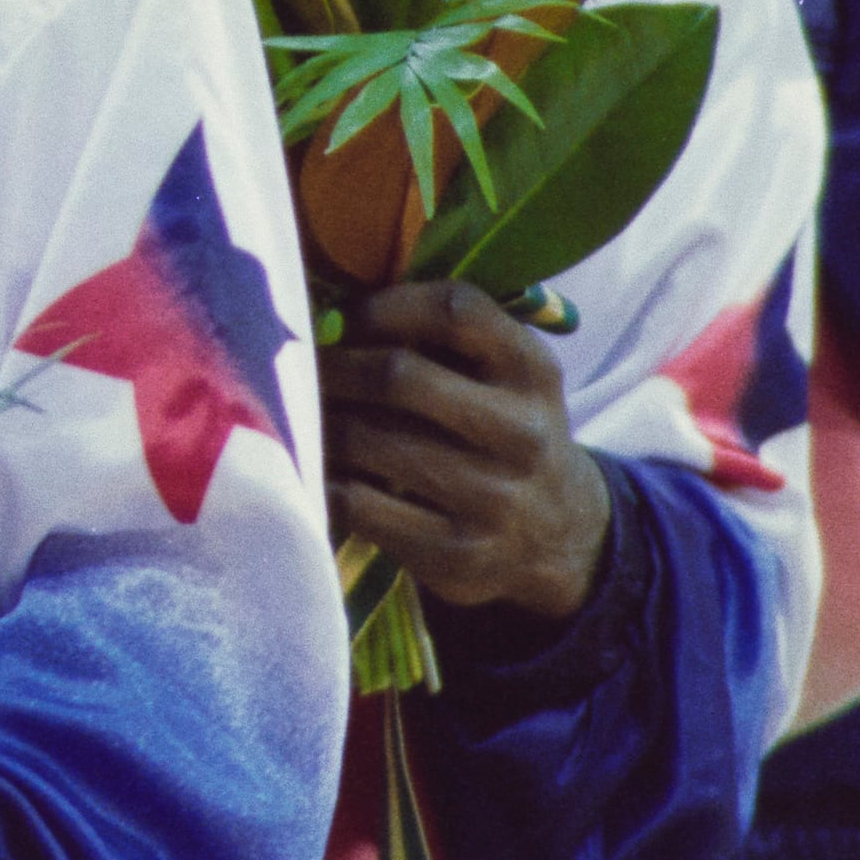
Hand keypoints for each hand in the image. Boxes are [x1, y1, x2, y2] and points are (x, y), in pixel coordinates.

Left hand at [318, 279, 614, 622]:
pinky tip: (314, 467)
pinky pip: (357, 503)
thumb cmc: (499, 428)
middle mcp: (523, 434)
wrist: (559, 533)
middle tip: (300, 366)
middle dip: (334, 366)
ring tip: (302, 413)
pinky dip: (322, 478)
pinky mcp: (457, 554)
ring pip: (367, 440)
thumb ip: (438, 338)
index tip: (344, 317)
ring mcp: (494, 500)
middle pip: (398, 377)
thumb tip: (329, 319)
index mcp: (532, 371)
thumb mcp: (502, 374)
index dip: (383, 305)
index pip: (454, 311)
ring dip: (320, 421)